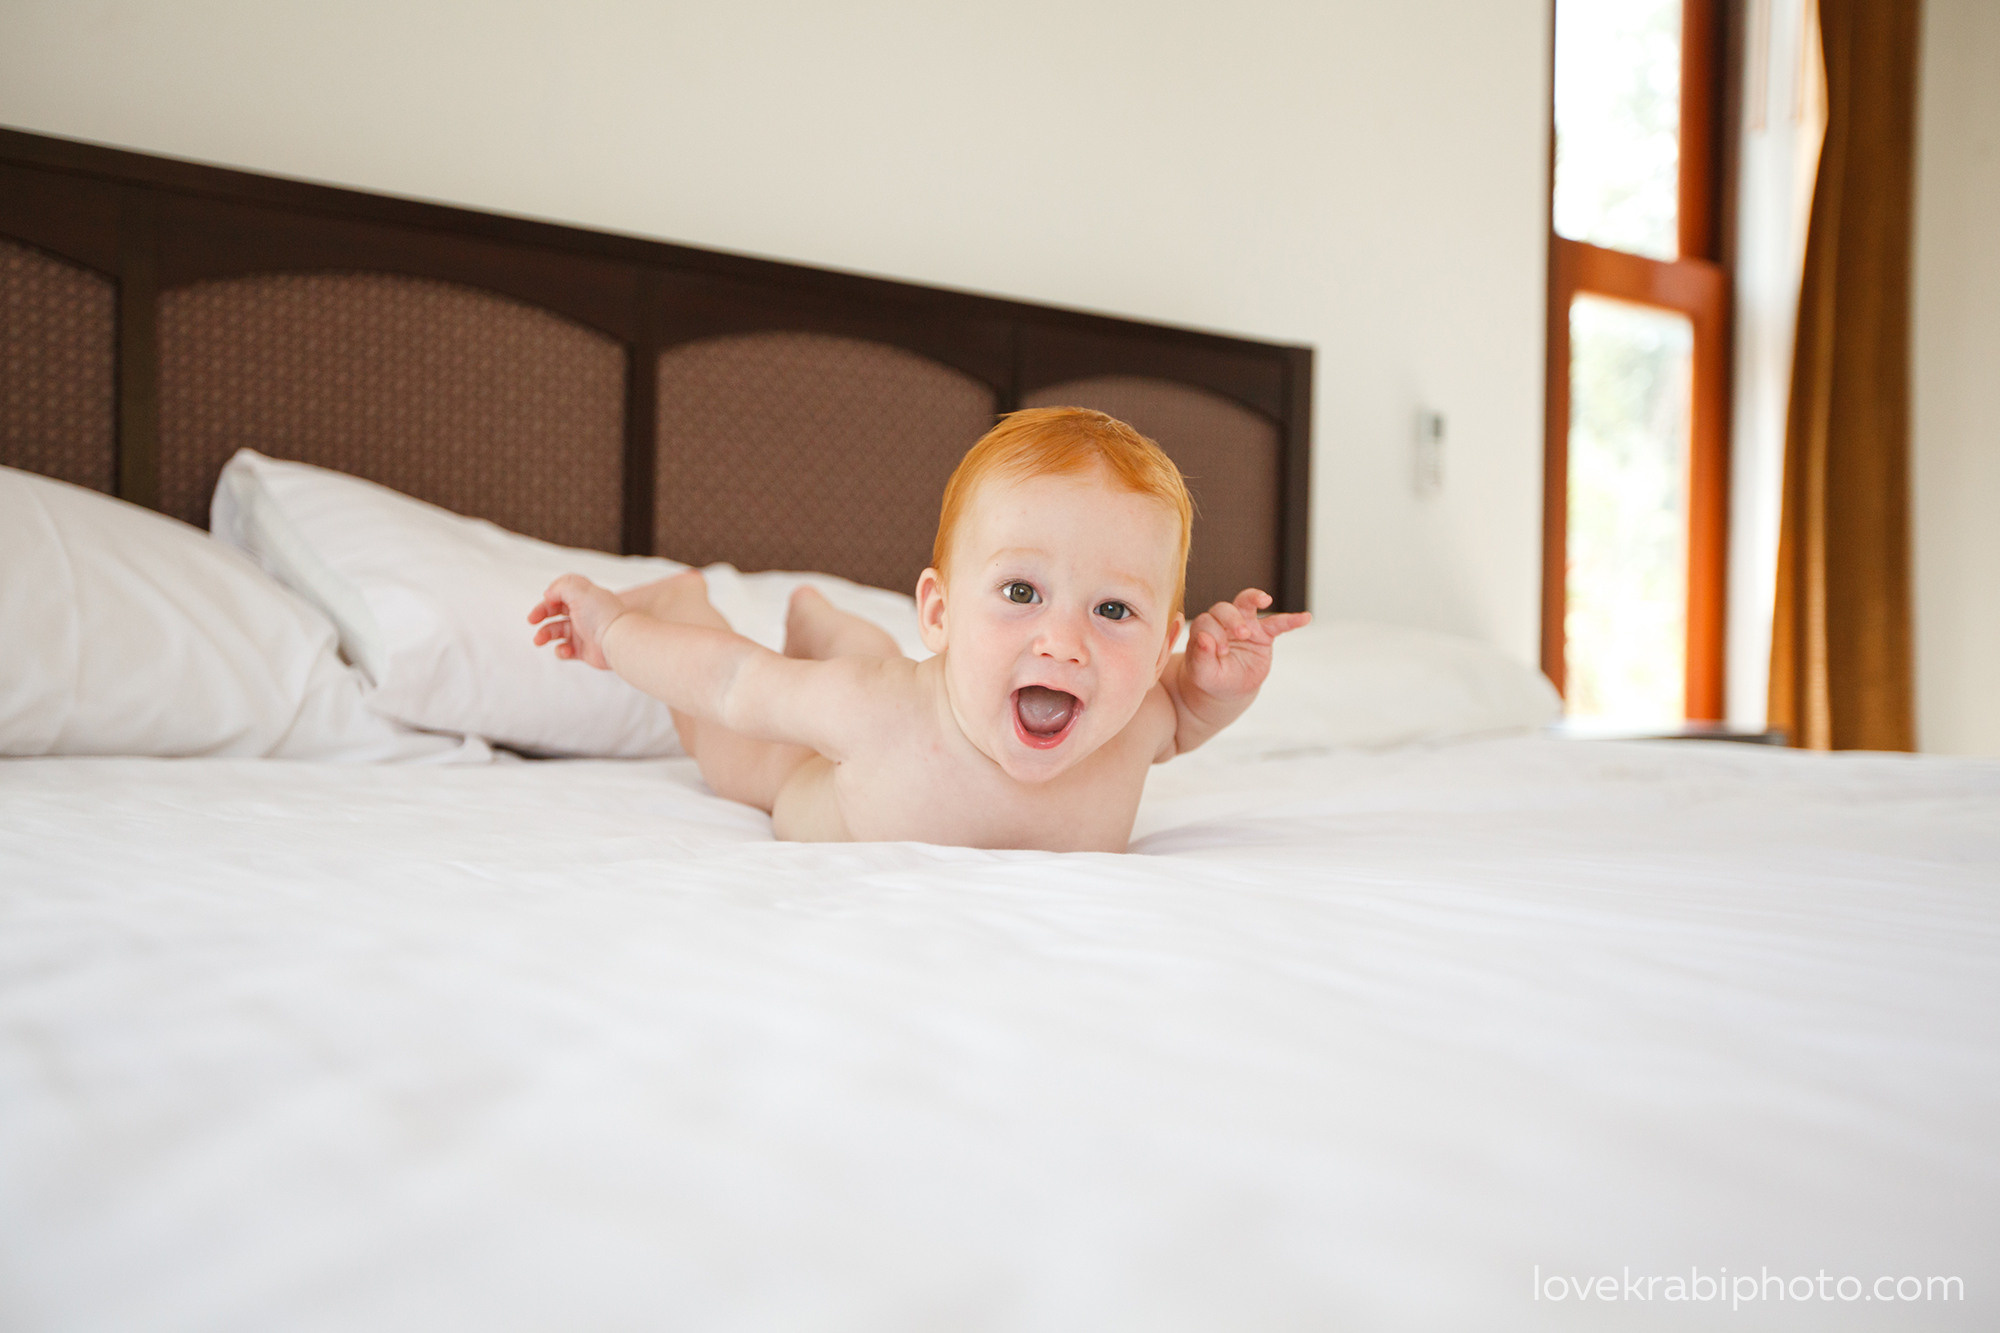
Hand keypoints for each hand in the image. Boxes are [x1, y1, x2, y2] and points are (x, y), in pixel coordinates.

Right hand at [528, 574, 627, 669]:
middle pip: (556, 612)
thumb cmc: (601, 614)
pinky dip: (561, 651)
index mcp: (585, 597)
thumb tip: (548, 594)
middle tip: (532, 620)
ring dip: (545, 634)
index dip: (549, 597)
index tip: (546, 601)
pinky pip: (565, 650)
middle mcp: (584, 614)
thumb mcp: (579, 590)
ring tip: (539, 640)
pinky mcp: (584, 650)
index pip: (562, 593)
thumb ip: (560, 587)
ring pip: (557, 631)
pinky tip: (566, 650)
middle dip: (541, 615)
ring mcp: (583, 632)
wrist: (617, 641)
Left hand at [1184, 589, 1311, 701]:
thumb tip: (1203, 638)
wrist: (1229, 688)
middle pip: (1224, 608)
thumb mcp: (1204, 675)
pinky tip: (1305, 618)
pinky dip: (1291, 620)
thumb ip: (1200, 658)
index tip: (1220, 650)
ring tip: (1264, 599)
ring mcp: (1244, 625)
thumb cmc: (1213, 679)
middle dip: (1232, 619)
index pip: (1206, 622)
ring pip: (1246, 603)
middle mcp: (1221, 623)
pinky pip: (1278, 623)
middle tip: (1242, 635)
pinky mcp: (1263, 633)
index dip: (1213, 633)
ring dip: (1254, 599)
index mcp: (1204, 631)